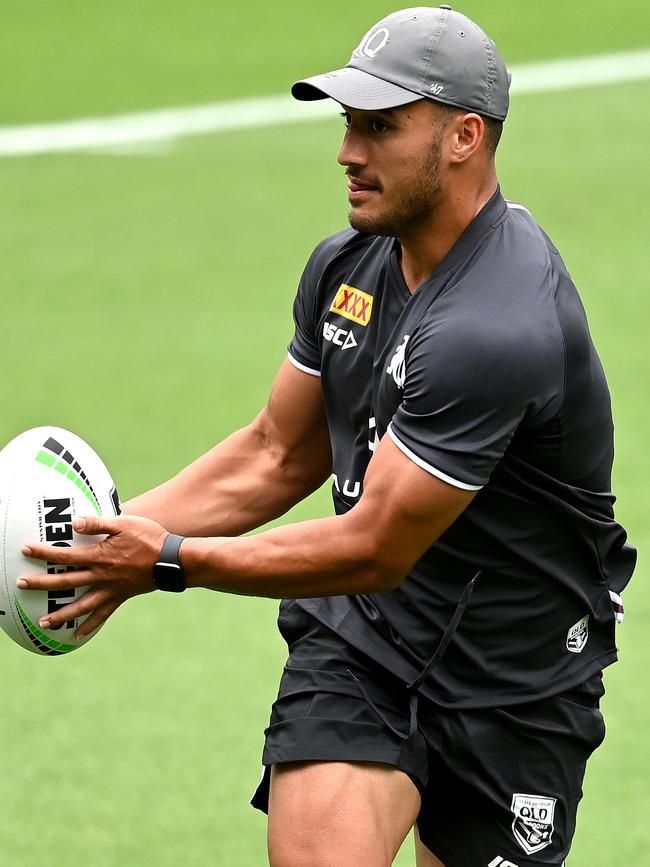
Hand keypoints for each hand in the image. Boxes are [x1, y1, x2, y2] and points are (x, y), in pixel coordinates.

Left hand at [18, 514, 168, 638]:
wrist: (172, 560)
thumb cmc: (149, 538)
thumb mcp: (124, 524)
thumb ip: (98, 524)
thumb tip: (75, 523)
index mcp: (99, 557)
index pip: (64, 556)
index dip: (43, 552)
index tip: (25, 550)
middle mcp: (101, 576)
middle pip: (65, 582)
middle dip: (41, 584)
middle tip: (20, 585)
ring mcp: (110, 590)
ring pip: (80, 605)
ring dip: (60, 614)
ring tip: (43, 622)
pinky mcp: (120, 597)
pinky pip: (102, 615)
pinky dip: (89, 626)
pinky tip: (76, 636)